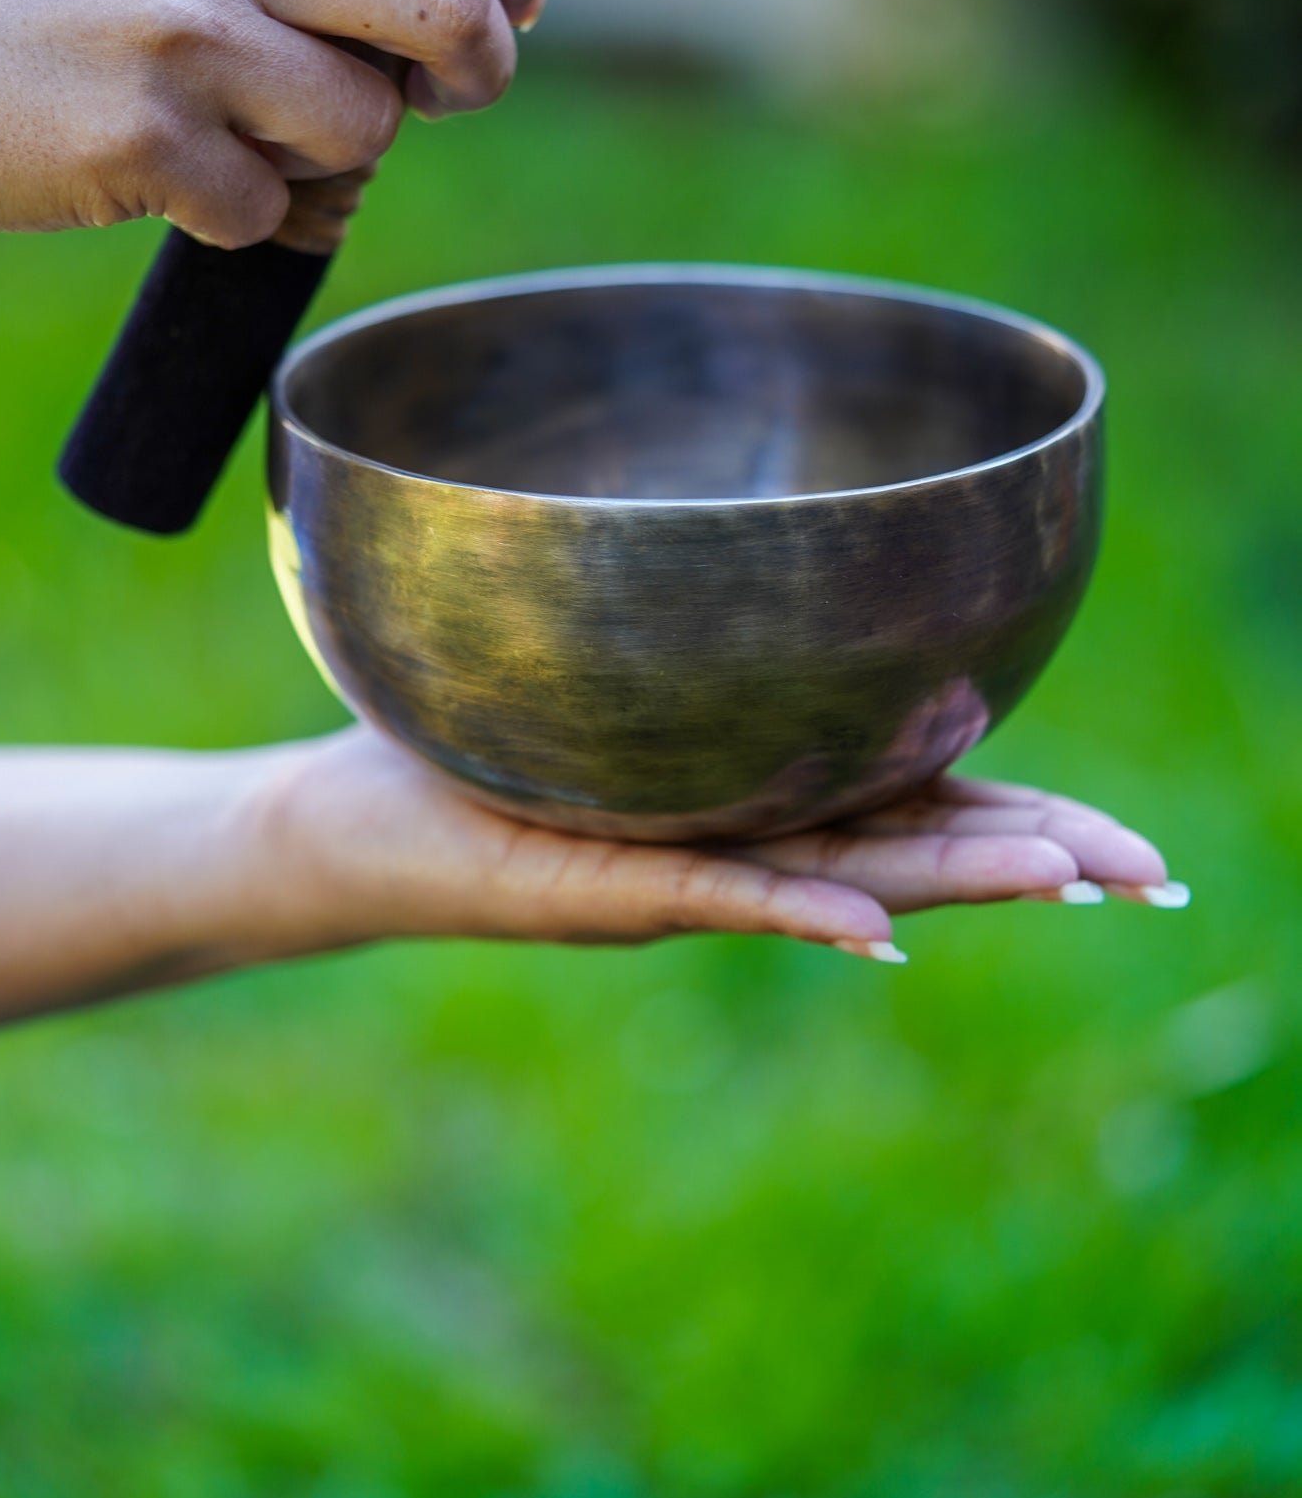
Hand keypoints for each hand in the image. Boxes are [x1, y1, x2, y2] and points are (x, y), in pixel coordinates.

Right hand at [0, 0, 545, 242]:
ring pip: (366, 129)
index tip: (516, 3)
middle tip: (453, 98)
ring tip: (238, 138)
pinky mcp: (146, 143)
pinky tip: (167, 183)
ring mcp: (184, 40)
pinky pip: (270, 215)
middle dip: (483, 70)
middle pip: (448, 2)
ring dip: (327, 161)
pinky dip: (238, 222)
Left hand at [0, 732, 1183, 1034]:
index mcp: (755, 799)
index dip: (1026, 818)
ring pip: (836, 880)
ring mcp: (672, 877)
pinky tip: (871, 929)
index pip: (914, 809)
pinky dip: (791, 910)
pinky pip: (707, 893)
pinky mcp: (593, 886)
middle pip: (907, 853)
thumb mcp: (612, 685)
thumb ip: (693, 647)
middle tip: (1154, 875)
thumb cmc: (475, 744)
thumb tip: (781, 567)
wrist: (343, 825)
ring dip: (949, 881)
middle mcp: (733, 849)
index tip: (1127, 843)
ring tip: (1064, 878)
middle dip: (1033, 861)